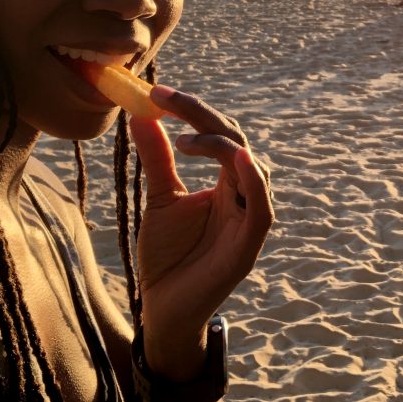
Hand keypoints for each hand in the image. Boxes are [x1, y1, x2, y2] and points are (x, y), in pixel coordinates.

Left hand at [129, 85, 272, 378]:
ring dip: (225, 148)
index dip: (192, 111)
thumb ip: (159, 159)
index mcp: (226, 184)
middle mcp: (243, 196)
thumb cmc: (167, 256)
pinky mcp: (250, 246)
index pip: (219, 134)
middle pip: (237, 143)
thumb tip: (140, 116)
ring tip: (190, 138)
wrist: (162, 308)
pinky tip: (239, 159)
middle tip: (167, 100)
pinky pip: (262, 208)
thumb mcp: (160, 198)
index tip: (157, 93)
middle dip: (204, 118)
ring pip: (255, 170)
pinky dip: (255, 182)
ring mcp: (249, 220)